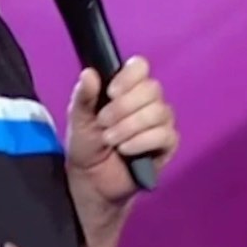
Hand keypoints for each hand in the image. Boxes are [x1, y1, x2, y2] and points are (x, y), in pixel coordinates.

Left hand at [65, 55, 178, 206]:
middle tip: (103, 123)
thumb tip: (88, 73)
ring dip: (129, 127)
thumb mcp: (79, 119)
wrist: (91, 180)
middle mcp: (148, 101)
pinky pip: (164, 135)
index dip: (128, 77)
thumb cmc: (87, 146)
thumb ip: (83, 96)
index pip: (140, 66)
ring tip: (110, 140)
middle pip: (151, 89)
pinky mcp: (167, 144)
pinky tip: (125, 150)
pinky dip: (141, 141)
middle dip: (123, 107)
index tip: (111, 92)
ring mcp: (160, 122)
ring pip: (158, 112)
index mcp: (127, 88)